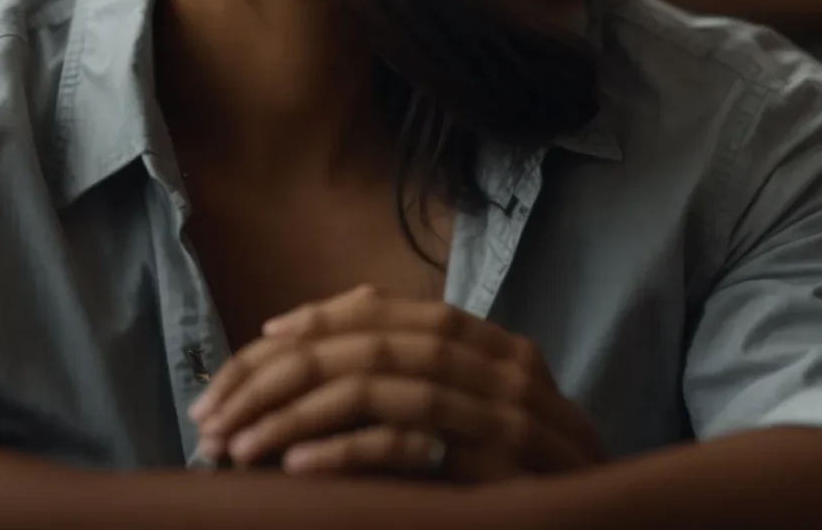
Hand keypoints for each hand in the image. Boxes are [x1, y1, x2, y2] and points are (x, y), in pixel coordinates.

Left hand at [189, 285, 604, 482]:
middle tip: (217, 407)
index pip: (394, 316)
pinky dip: (349, 451)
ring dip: (299, 412)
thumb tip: (337, 313)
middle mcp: (504, 372)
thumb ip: (422, 368)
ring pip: (386, 389)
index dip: (321, 320)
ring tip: (237, 444)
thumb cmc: (530, 476)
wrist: (604, 524)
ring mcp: (506, 421)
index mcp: (496, 349)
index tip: (258, 341)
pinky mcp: (500, 474)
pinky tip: (298, 466)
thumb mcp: (482, 410)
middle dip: (286, 371)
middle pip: (377, 348)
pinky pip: (411, 448)